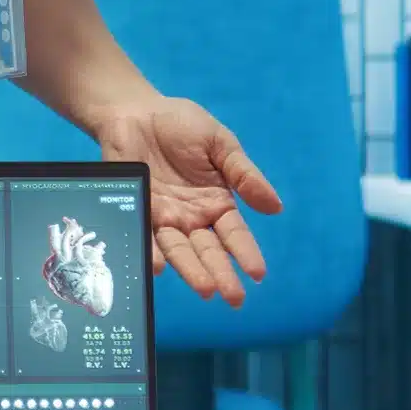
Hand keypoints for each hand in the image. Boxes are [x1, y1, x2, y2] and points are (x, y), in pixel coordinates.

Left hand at [93, 98, 281, 302]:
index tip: (257, 273)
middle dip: (222, 274)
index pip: (235, 235)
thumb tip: (275, 207)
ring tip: (205, 289)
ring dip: (191, 271)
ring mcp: (163, 219)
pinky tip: (158, 266)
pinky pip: (144, 237)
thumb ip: (244, 175)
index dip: (246, 253)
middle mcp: (191, 218)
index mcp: (217, 203)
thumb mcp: (220, 144)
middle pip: (209, 251)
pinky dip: (151, 253)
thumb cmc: (181, 125)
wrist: (135, 111)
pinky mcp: (137, 212)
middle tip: (233, 298)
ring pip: (179, 252)